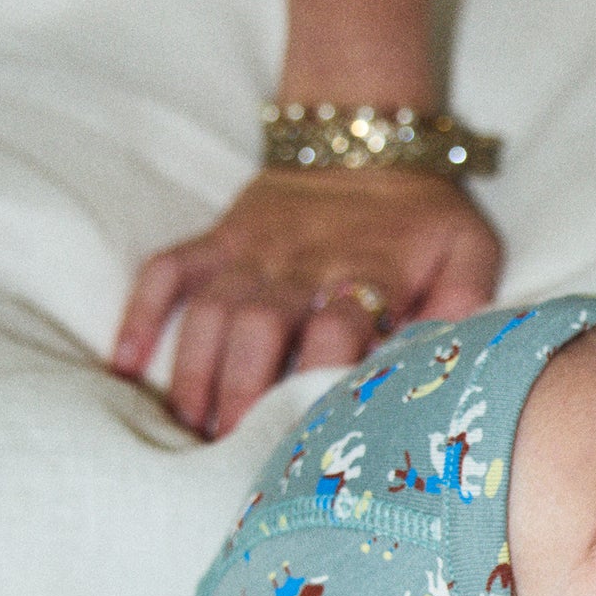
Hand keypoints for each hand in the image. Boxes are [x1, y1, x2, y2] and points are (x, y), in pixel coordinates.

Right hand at [111, 167, 503, 440]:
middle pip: (259, 328)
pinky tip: (126, 368)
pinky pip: (168, 271)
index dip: (323, 377)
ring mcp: (251, 253)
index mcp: (365, 272)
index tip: (313, 431)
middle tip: (233, 454)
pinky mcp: (219, 240)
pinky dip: (143, 313)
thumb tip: (449, 357)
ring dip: (197, 374)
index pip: (338, 327)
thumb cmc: (425, 218)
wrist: (370, 141)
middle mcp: (300, 266)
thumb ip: (466, 303)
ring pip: (210, 313)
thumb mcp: (470, 251)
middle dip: (243, 393)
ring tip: (190, 433)